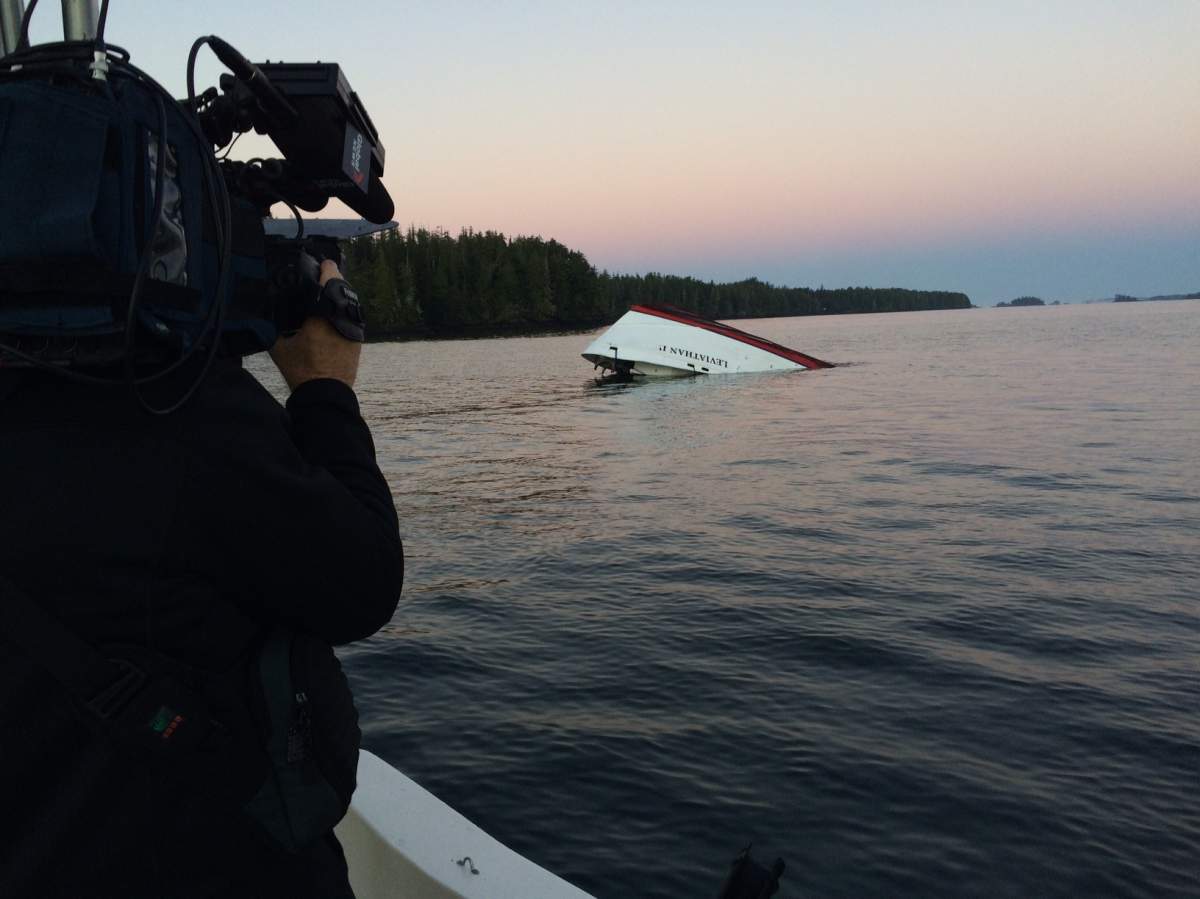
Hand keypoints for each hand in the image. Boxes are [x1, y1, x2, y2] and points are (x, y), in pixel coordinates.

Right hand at [269, 261, 361, 390]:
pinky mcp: (357, 339)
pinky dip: (342, 310)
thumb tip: (264, 312)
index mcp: (323, 317)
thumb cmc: (302, 372)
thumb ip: (273, 325)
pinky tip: (331, 311)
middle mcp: (342, 319)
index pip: (329, 282)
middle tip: (323, 272)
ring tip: (326, 290)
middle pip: (343, 288)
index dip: (325, 268)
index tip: (321, 261)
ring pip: (350, 302)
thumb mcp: (279, 346)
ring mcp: (354, 329)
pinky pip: (351, 316)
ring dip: (339, 294)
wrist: (326, 395)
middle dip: (333, 279)